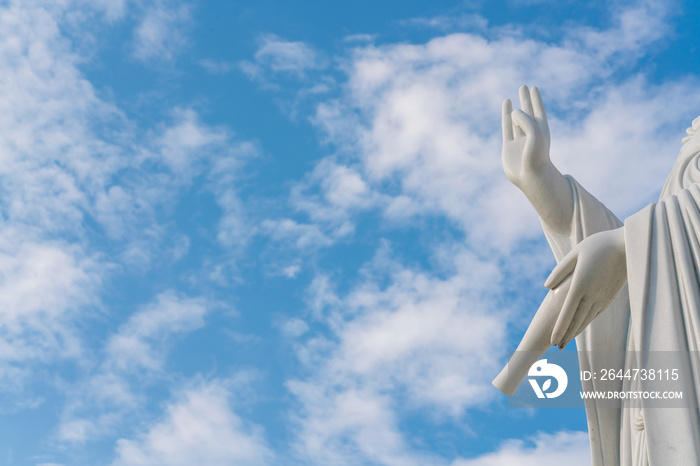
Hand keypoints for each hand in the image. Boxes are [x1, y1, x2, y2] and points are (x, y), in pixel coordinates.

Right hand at [501, 85, 550, 188]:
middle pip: (528, 112)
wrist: (530, 176)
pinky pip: (507, 128)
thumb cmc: (537, 155)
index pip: (539, 111)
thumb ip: (525, 119)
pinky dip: (505, 117)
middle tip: (524, 86)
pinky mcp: (509, 146)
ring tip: (512, 97)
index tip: (534, 88)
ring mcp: (520, 140)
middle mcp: (531, 133)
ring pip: (516, 120)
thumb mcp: (535, 133)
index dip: (536, 99)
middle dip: (526, 100)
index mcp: (542, 130)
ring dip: (515, 108)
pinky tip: (505, 109)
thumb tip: (513, 112)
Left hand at [544, 227, 627, 348]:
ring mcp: (604, 296)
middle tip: (556, 348)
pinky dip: (587, 321)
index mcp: (581, 285)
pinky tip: (581, 326)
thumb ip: (560, 271)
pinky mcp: (611, 295)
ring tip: (566, 342)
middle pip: (577, 320)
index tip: (552, 341)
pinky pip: (596, 312)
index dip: (560, 329)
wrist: (630, 245)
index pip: (567, 313)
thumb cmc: (600, 245)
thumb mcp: (576, 254)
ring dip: (576, 331)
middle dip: (566, 335)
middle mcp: (593, 295)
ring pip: (587, 319)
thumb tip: (547, 287)